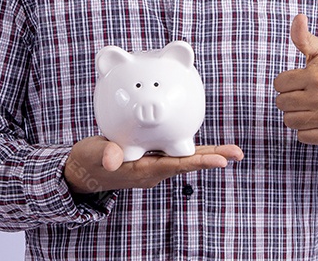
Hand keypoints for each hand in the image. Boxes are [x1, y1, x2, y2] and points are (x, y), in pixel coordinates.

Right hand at [64, 136, 243, 194]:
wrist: (80, 173)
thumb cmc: (87, 163)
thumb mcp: (94, 155)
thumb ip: (106, 155)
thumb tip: (115, 160)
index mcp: (143, 170)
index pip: (177, 165)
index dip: (199, 162)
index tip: (221, 161)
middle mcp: (152, 171)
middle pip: (187, 163)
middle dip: (213, 158)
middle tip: (237, 153)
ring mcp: (152, 166)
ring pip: (183, 158)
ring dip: (205, 154)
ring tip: (229, 150)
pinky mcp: (149, 159)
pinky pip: (173, 154)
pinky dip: (189, 149)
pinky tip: (200, 145)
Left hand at [274, 14, 317, 143]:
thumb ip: (303, 37)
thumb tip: (298, 17)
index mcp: (317, 75)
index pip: (279, 84)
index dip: (286, 81)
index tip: (300, 80)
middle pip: (281, 103)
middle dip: (289, 98)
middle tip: (304, 93)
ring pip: (289, 121)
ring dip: (296, 114)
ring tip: (310, 106)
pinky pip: (302, 136)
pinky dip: (306, 129)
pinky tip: (317, 118)